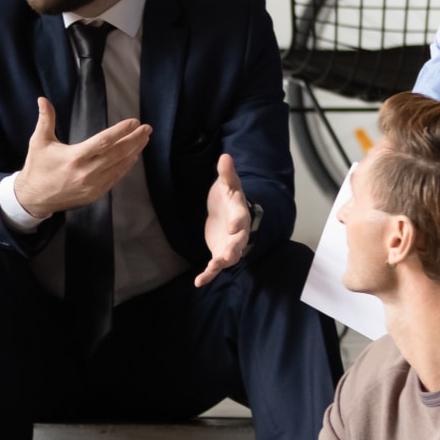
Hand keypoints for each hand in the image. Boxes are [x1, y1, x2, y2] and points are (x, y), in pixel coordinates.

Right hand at [10, 96, 151, 218]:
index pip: (104, 141)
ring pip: (119, 167)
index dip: (121, 131)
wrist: (34, 198)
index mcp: (74, 157)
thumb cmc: (37, 167)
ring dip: (134, 152)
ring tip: (144, 139)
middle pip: (117, 154)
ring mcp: (92, 186)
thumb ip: (45, 119)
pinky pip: (115, 179)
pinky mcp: (94, 194)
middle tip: (147, 129)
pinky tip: (133, 157)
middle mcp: (86, 172)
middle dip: (134, 140)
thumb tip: (42, 99)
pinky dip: (126, 167)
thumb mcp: (39, 142)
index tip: (134, 122)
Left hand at [194, 153, 252, 285]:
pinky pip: (215, 266)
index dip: (238, 222)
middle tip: (228, 256)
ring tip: (210, 270)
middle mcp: (238, 233)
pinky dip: (208, 275)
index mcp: (240, 214)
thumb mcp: (227, 184)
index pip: (241, 218)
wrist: (228, 212)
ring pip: (228, 257)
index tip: (233, 226)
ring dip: (220, 263)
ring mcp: (230, 245)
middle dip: (233, 249)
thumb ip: (226, 173)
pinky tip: (198, 283)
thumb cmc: (228, 197)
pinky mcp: (220, 254)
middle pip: (238, 242)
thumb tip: (225, 156)